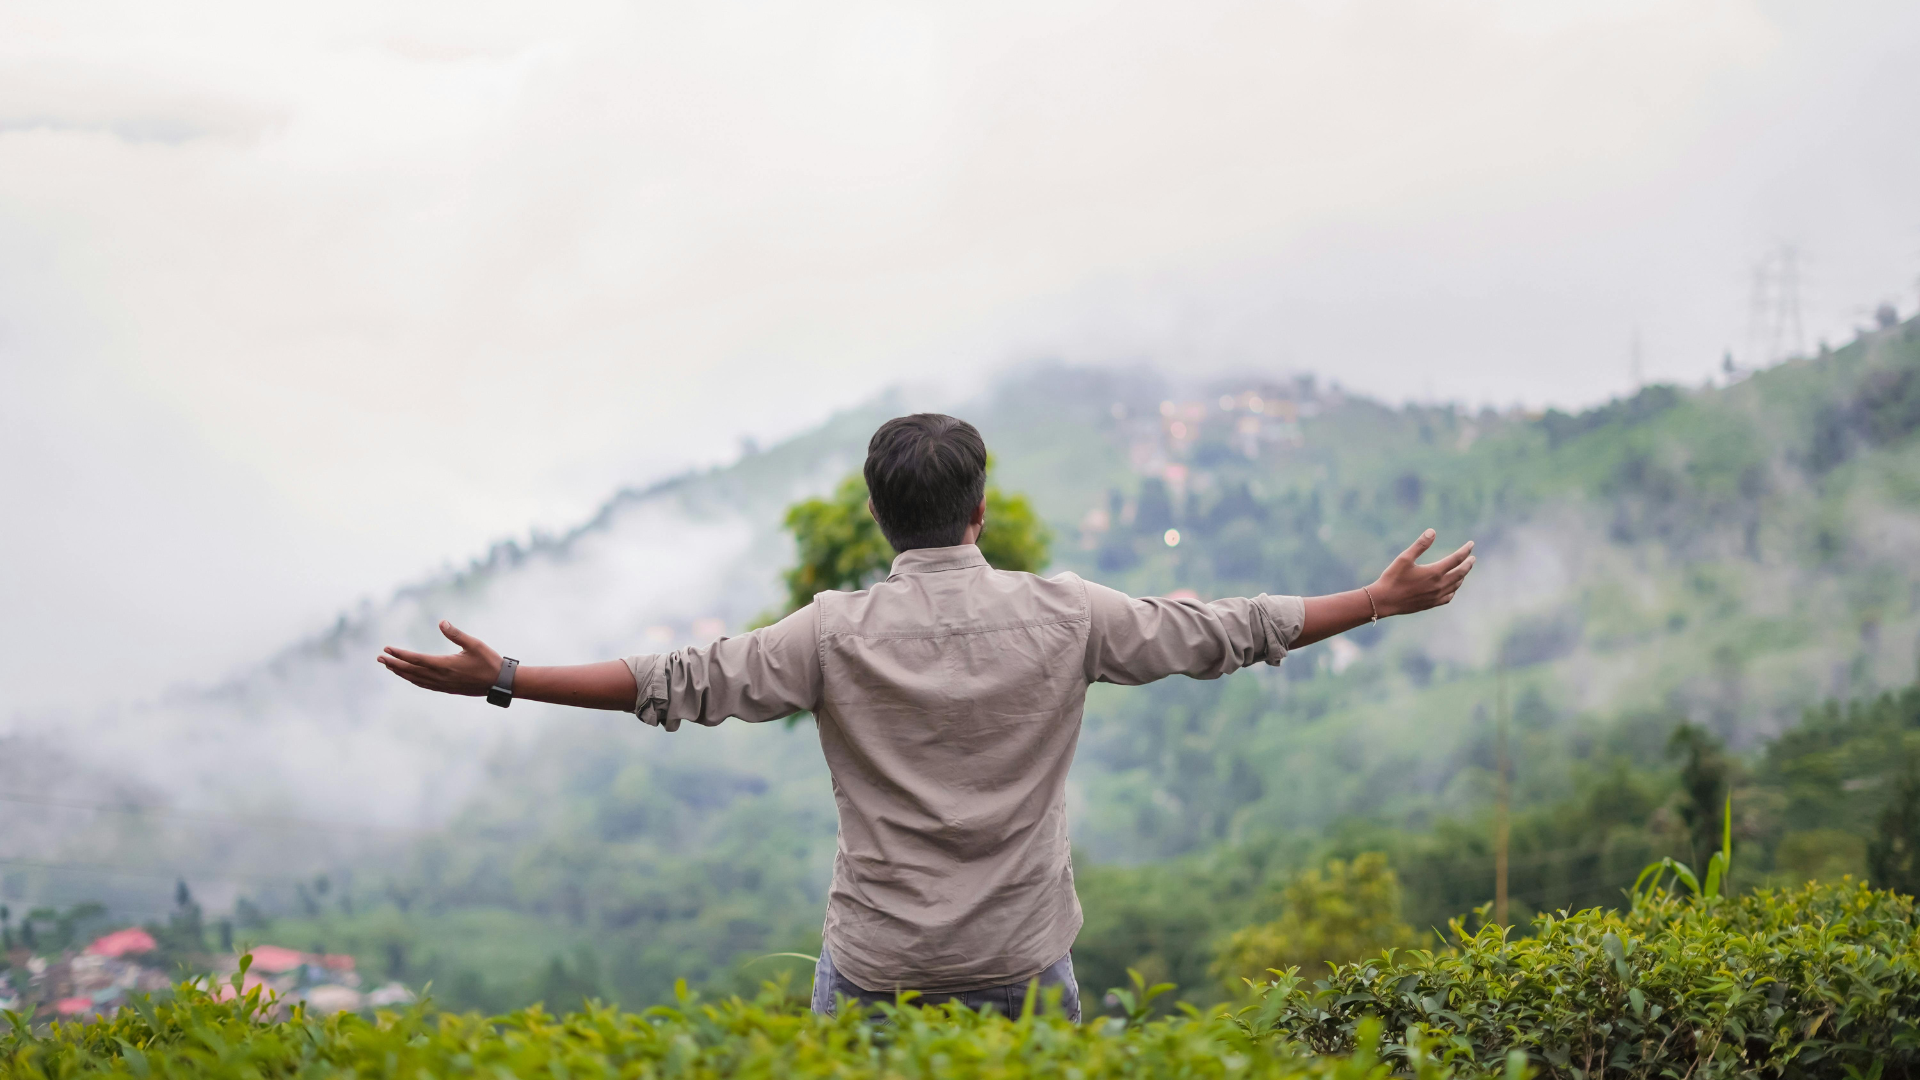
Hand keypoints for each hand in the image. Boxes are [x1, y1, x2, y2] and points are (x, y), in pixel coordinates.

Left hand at [377, 621, 503, 695]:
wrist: (499, 683)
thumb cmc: (489, 661)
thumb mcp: (475, 644)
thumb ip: (456, 633)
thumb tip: (441, 622)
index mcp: (444, 665)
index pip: (415, 659)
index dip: (400, 654)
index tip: (387, 648)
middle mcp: (440, 677)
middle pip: (410, 670)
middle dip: (393, 663)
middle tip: (379, 657)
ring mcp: (442, 685)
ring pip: (415, 679)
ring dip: (400, 672)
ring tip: (389, 666)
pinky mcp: (446, 689)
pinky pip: (423, 685)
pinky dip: (412, 680)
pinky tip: (408, 677)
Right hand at [1369, 530, 1474, 616]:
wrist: (1384, 601)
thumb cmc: (1393, 578)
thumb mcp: (1404, 558)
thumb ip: (1420, 545)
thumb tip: (1432, 531)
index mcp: (1434, 572)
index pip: (1456, 559)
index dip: (1465, 550)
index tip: (1471, 544)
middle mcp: (1439, 585)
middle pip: (1460, 573)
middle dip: (1468, 564)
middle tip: (1473, 558)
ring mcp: (1436, 596)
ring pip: (1456, 585)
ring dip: (1462, 576)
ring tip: (1464, 570)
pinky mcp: (1431, 603)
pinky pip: (1448, 597)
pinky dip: (1454, 589)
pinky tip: (1452, 587)